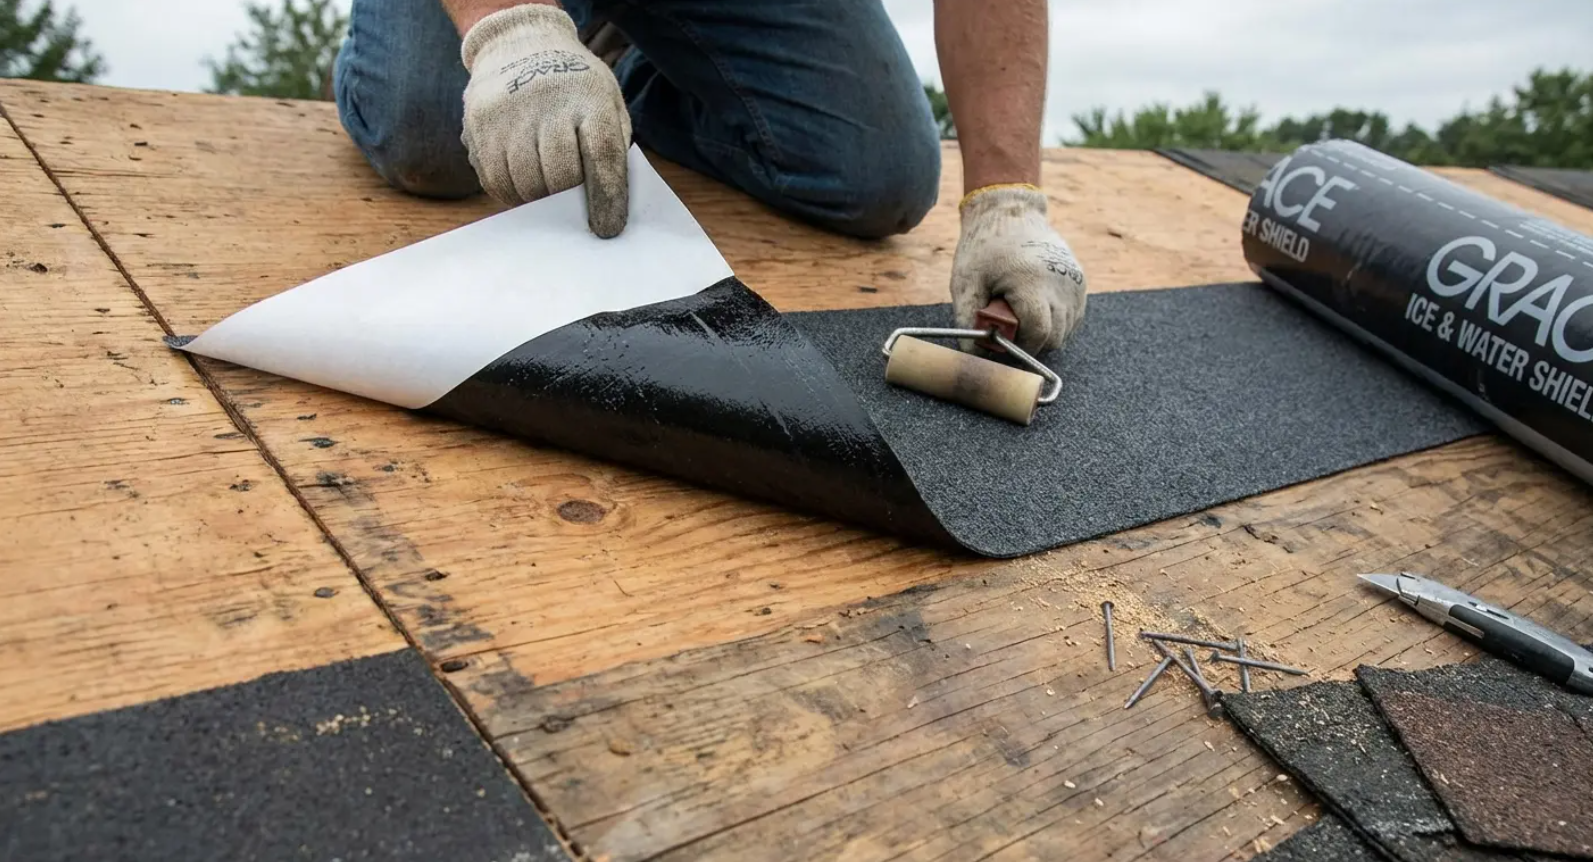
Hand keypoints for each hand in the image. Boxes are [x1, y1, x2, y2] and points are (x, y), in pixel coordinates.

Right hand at [459, 4, 630, 236]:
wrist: (521, 44)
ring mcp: (508, 113)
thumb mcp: (607, 103)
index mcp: (589, 98)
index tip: (607, 229)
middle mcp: (546, 103)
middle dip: (569, 202)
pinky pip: (497, 181)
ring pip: (525, 184)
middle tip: (573, 210)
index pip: (602, 155)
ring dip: (540, 200)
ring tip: (548, 192)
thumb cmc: (575, 88)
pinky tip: (524, 185)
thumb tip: (607, 207)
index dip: (606, 198)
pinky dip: (514, 194)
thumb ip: (611, 148)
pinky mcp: (479, 125)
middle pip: (559, 176)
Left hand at [950, 184, 1086, 353]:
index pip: (1038, 333)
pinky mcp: (1080, 280)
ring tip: (1020, 312)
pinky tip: (1036, 307)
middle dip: (1031, 343)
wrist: (1010, 212)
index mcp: (1031, 282)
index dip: (1021, 348)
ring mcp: (1074, 282)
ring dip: (1044, 332)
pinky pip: (1073, 316)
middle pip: (1055, 337)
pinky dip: (1056, 321)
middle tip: (1009, 330)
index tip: (1004, 346)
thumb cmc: (984, 247)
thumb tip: (971, 354)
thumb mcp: (966, 281)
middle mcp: (1060, 283)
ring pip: (1066, 330)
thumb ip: (967, 318)